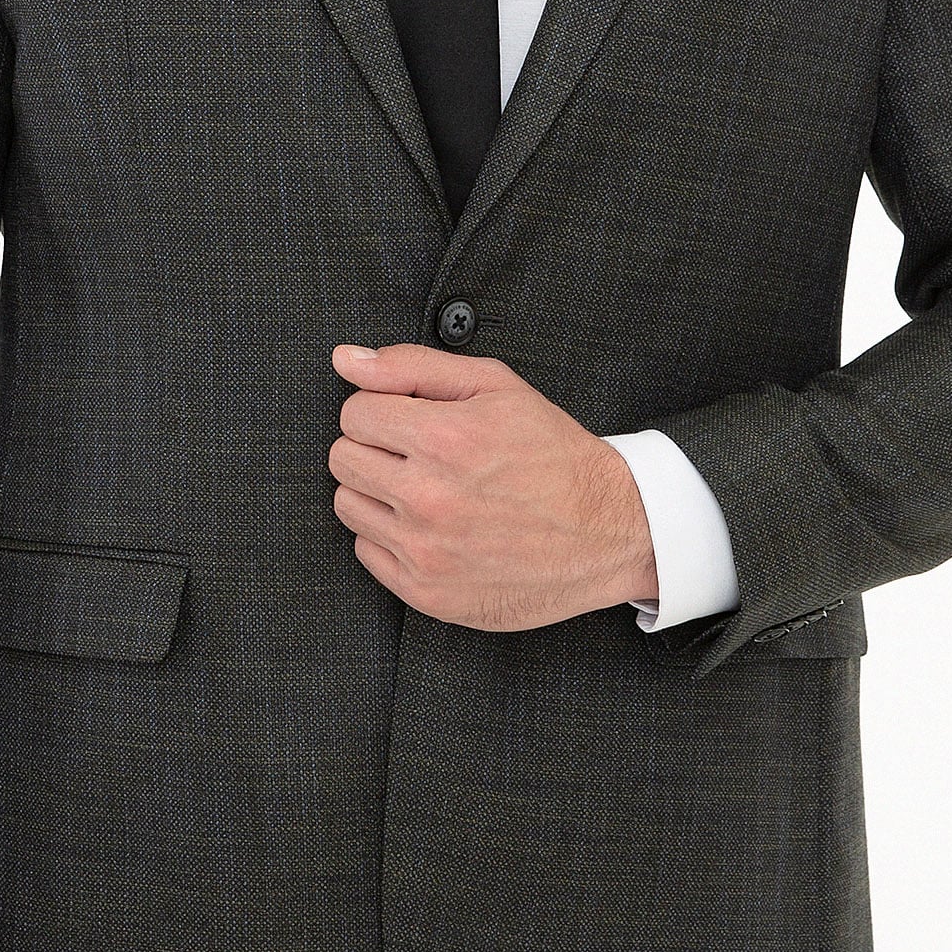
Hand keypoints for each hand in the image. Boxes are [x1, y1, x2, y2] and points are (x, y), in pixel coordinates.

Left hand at [329, 341, 655, 629]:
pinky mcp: (427, 592)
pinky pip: (366, 551)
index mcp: (444, 439)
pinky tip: (432, 526)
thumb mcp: (495, 387)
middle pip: (343, 458)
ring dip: (377, 491)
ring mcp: (425, 551)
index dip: (381, 409)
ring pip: (347, 505)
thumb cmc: (552, 453)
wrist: (609, 531)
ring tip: (427, 488)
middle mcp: (428, 498)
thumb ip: (412, 366)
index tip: (411, 419)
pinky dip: (390, 536)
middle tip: (421, 453)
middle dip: (376, 447)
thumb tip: (344, 359)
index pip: (354, 413)